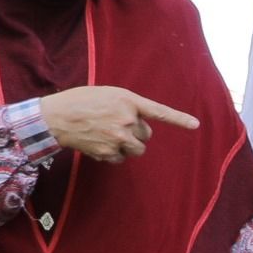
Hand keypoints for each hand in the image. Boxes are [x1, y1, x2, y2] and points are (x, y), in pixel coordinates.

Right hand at [39, 85, 199, 162]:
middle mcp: (126, 119)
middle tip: (116, 125)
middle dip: (136, 132)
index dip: (179, 119)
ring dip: (129, 145)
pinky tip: (100, 143)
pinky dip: (114, 154)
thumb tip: (138, 122)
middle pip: (146, 134)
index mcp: (127, 101)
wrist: (56, 117)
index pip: (159, 111)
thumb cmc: (80, 101)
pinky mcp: (109, 152)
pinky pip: (122, 158)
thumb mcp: (107, 94)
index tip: (195, 125)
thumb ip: (126, 105)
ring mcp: (118, 137)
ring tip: (109, 135)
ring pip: (137, 149)